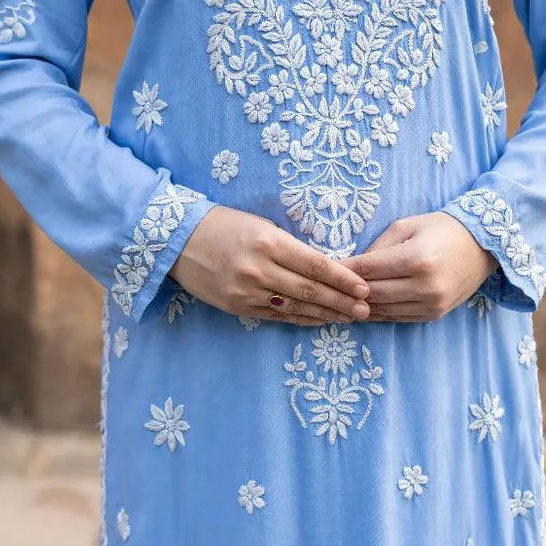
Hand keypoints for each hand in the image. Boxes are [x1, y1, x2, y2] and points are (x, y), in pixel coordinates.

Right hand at [169, 204, 371, 325]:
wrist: (179, 241)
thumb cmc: (225, 225)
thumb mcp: (260, 226)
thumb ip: (289, 247)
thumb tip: (324, 266)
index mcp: (268, 242)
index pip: (315, 264)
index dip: (342, 278)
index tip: (364, 287)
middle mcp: (259, 269)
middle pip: (310, 289)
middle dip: (341, 301)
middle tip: (366, 309)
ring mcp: (247, 291)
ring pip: (296, 306)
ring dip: (325, 314)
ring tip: (349, 318)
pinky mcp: (238, 307)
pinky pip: (277, 315)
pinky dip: (301, 319)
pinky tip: (319, 321)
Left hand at [340, 211, 498, 321]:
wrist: (481, 246)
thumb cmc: (440, 229)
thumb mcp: (406, 225)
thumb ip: (377, 247)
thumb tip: (351, 266)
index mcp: (416, 258)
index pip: (368, 269)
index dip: (343, 270)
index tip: (324, 270)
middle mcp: (425, 286)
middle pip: (372, 293)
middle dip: (348, 290)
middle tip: (328, 287)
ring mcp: (431, 304)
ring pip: (383, 310)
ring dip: (360, 306)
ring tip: (340, 300)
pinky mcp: (434, 315)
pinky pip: (398, 317)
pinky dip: (378, 313)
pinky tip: (363, 308)